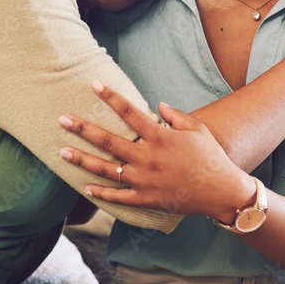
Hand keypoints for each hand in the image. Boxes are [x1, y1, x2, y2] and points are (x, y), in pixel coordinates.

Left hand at [58, 82, 253, 218]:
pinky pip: (119, 197)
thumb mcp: (197, 129)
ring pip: (106, 169)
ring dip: (82, 160)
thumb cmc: (212, 157)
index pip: (130, 113)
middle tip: (62, 119)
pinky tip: (85, 187)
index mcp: (160, 137)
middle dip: (83, 129)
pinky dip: (101, 193)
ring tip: (62, 152)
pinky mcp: (147, 199)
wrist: (222, 192)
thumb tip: (159, 105)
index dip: (111, 97)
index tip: (94, 84)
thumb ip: (176, 116)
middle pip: (108, 141)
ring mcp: (144, 180)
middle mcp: (147, 158)